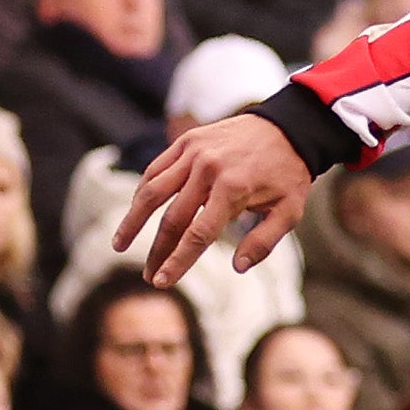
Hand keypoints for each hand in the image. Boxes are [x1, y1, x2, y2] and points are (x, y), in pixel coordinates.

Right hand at [118, 113, 313, 285]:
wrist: (288, 128)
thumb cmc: (289, 175)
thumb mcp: (289, 212)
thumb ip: (264, 242)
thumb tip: (237, 267)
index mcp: (233, 189)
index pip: (198, 234)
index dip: (178, 261)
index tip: (162, 282)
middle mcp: (207, 169)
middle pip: (172, 218)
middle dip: (158, 251)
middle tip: (148, 276)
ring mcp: (193, 152)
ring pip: (152, 190)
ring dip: (133, 220)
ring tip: (119, 244)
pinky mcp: (186, 141)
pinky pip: (156, 169)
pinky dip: (143, 192)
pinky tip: (135, 212)